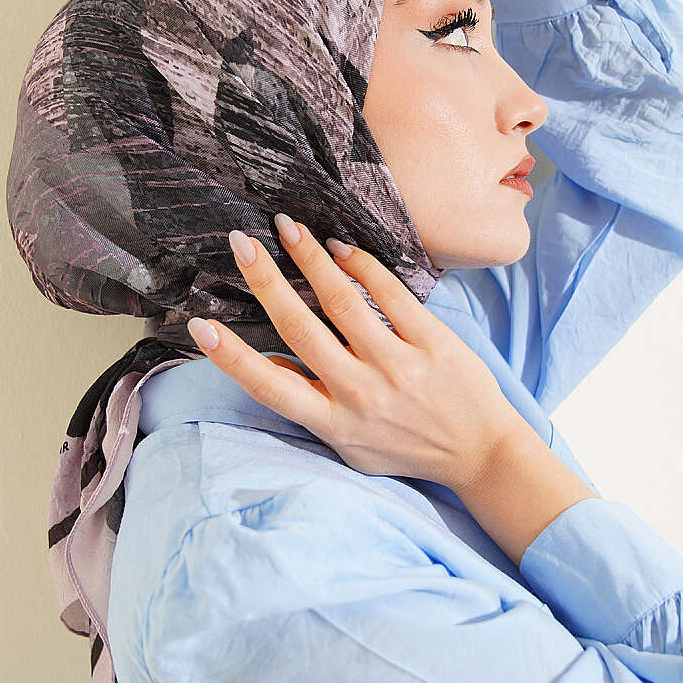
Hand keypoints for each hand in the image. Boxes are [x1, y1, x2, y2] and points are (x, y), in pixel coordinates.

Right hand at [187, 215, 513, 491]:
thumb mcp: (351, 447)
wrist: (483, 455)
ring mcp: (398, 367)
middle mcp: (361, 395)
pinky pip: (391, 296)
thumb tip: (267, 365)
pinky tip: (339, 246)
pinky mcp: (432, 343)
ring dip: (309, 259)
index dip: (232, 358)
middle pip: (300, 330)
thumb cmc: (409, 449)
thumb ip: (311, 409)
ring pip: (343, 303)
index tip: (199, 326)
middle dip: (265, 281)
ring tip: (286, 226)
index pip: (271, 388)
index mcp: (335, 423)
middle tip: (240, 242)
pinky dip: (362, 266)